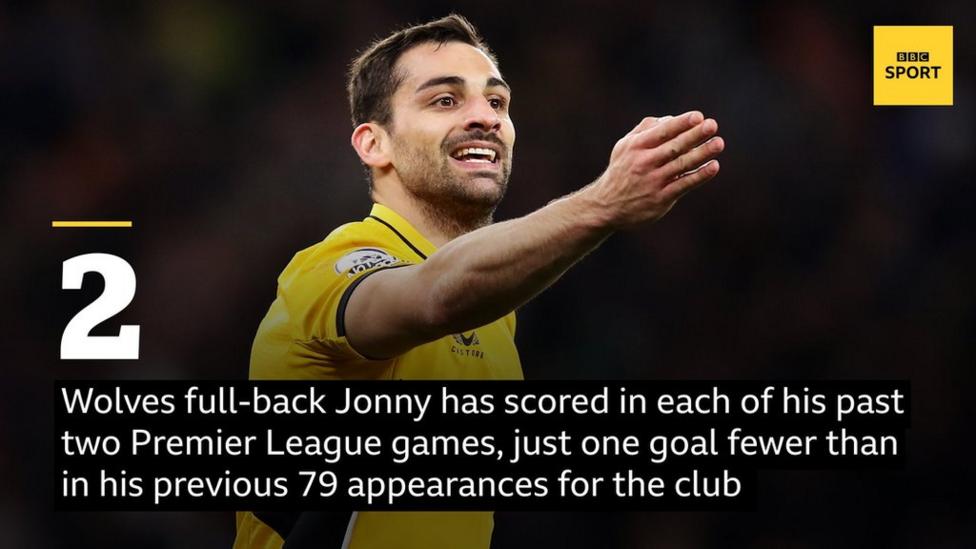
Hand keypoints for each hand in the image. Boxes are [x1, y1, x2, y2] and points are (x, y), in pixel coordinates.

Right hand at [588, 111, 723, 227]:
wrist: (606, 206)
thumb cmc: (621, 171)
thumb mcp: (624, 147)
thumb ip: (645, 130)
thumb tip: (671, 118)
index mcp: (636, 147)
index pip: (661, 132)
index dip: (681, 123)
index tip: (698, 116)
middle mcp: (644, 163)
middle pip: (674, 147)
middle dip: (694, 135)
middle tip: (712, 125)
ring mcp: (653, 181)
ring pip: (681, 165)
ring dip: (702, 153)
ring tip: (719, 143)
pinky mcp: (660, 198)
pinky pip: (683, 185)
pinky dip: (699, 176)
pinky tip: (713, 167)